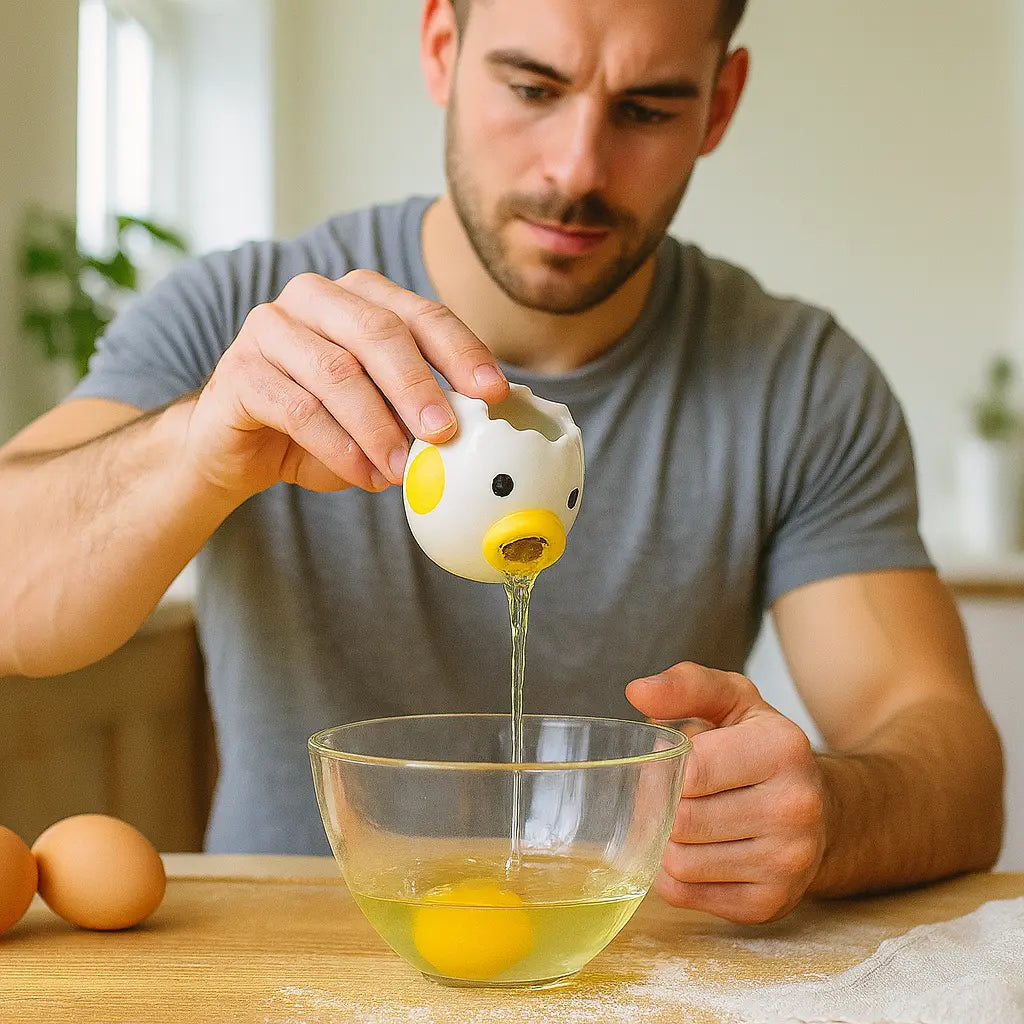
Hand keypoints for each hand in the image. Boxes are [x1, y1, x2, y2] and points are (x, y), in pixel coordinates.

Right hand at [184, 269, 508, 498]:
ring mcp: (270, 328)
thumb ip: (422, 408)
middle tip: (446, 432)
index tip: (495, 393)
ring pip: (337, 371)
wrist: (241, 447)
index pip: (422, 314)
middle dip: (418, 385)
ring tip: (403, 469)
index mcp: (362, 296)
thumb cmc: (323, 425)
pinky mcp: (238, 372)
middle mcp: (315, 298)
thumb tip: (482, 425)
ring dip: (378, 427)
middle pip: (378, 331)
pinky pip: (297, 408)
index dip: (462, 352)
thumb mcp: (383, 414)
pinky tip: (365, 476)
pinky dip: (338, 447)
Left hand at [626, 663, 825, 923]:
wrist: (818, 808)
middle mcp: (795, 807)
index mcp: (784, 747)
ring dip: (668, 841)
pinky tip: (699, 850)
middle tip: (676, 793)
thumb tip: (638, 692)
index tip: (674, 761)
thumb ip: (684, 686)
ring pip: (680, 862)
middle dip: (664, 805)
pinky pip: (685, 894)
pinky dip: (676, 874)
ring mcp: (789, 862)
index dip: (665, 766)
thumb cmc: (758, 747)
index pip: (691, 770)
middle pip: (682, 820)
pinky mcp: (771, 904)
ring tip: (690, 820)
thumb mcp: (730, 700)